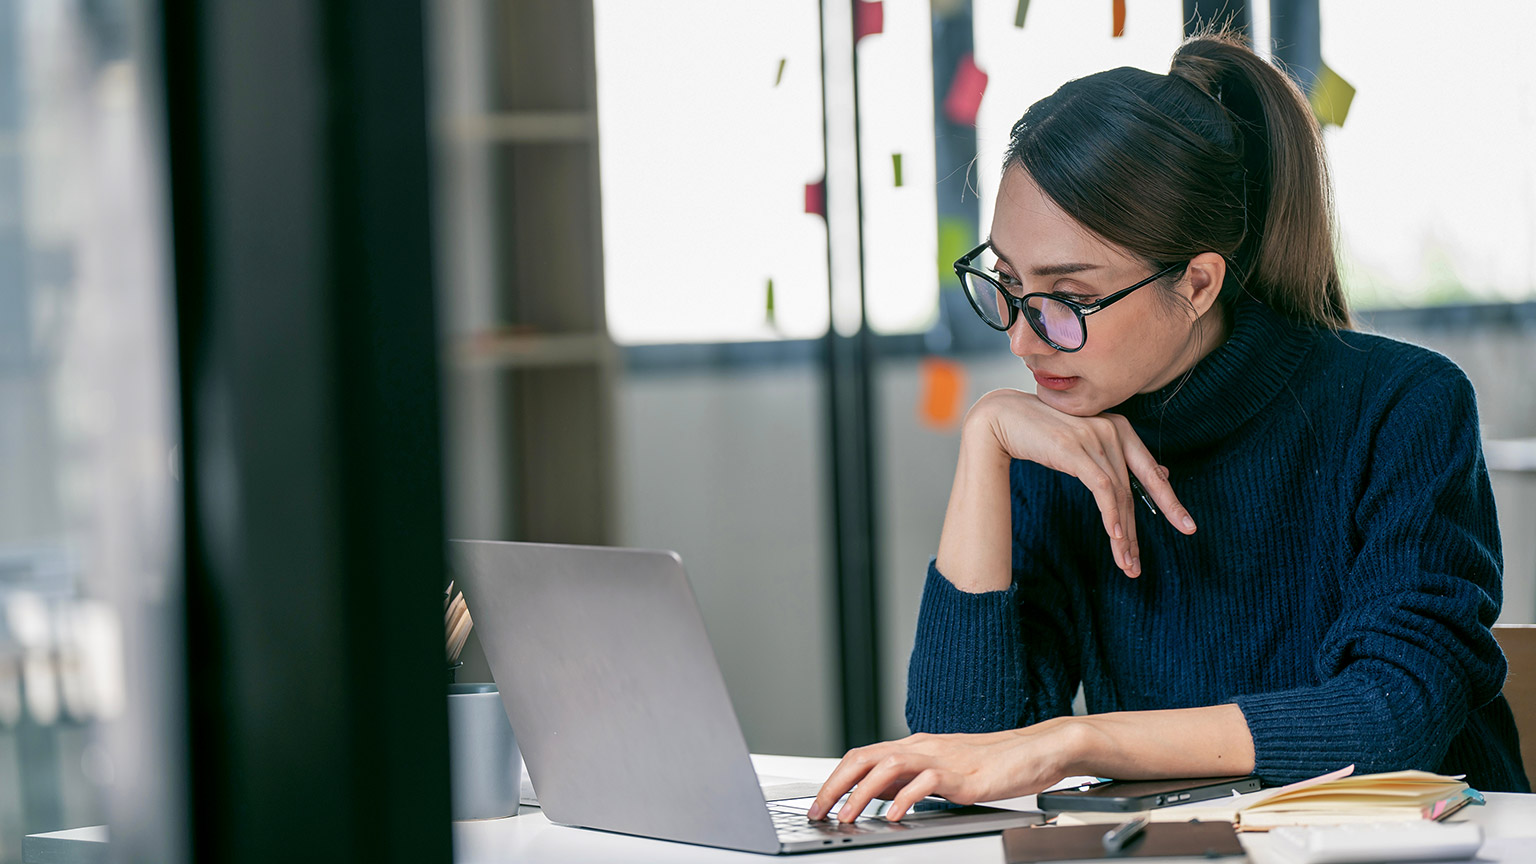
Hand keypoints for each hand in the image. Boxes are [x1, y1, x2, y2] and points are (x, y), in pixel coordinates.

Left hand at [806, 721, 1081, 822]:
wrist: (1038, 750)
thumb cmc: (995, 762)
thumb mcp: (943, 770)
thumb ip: (912, 779)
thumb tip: (879, 794)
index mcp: (916, 746)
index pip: (863, 756)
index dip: (836, 778)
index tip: (820, 803)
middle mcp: (923, 747)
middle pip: (866, 757)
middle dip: (837, 785)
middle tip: (820, 811)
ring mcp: (942, 758)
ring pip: (888, 766)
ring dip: (862, 793)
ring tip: (848, 816)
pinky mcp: (963, 775)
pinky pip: (926, 782)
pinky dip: (905, 799)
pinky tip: (894, 816)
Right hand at [968, 390, 1195, 577]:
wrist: (1004, 416)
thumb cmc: (1042, 432)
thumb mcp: (1084, 444)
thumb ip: (1114, 457)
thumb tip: (1161, 472)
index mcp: (1120, 428)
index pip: (1151, 472)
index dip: (1170, 502)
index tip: (1187, 527)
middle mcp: (1113, 430)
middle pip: (1133, 491)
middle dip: (1137, 533)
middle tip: (1137, 565)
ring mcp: (1096, 438)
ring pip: (1119, 495)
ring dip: (1123, 534)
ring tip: (1125, 563)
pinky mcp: (1077, 449)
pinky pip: (1102, 489)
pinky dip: (1110, 515)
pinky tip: (1115, 537)